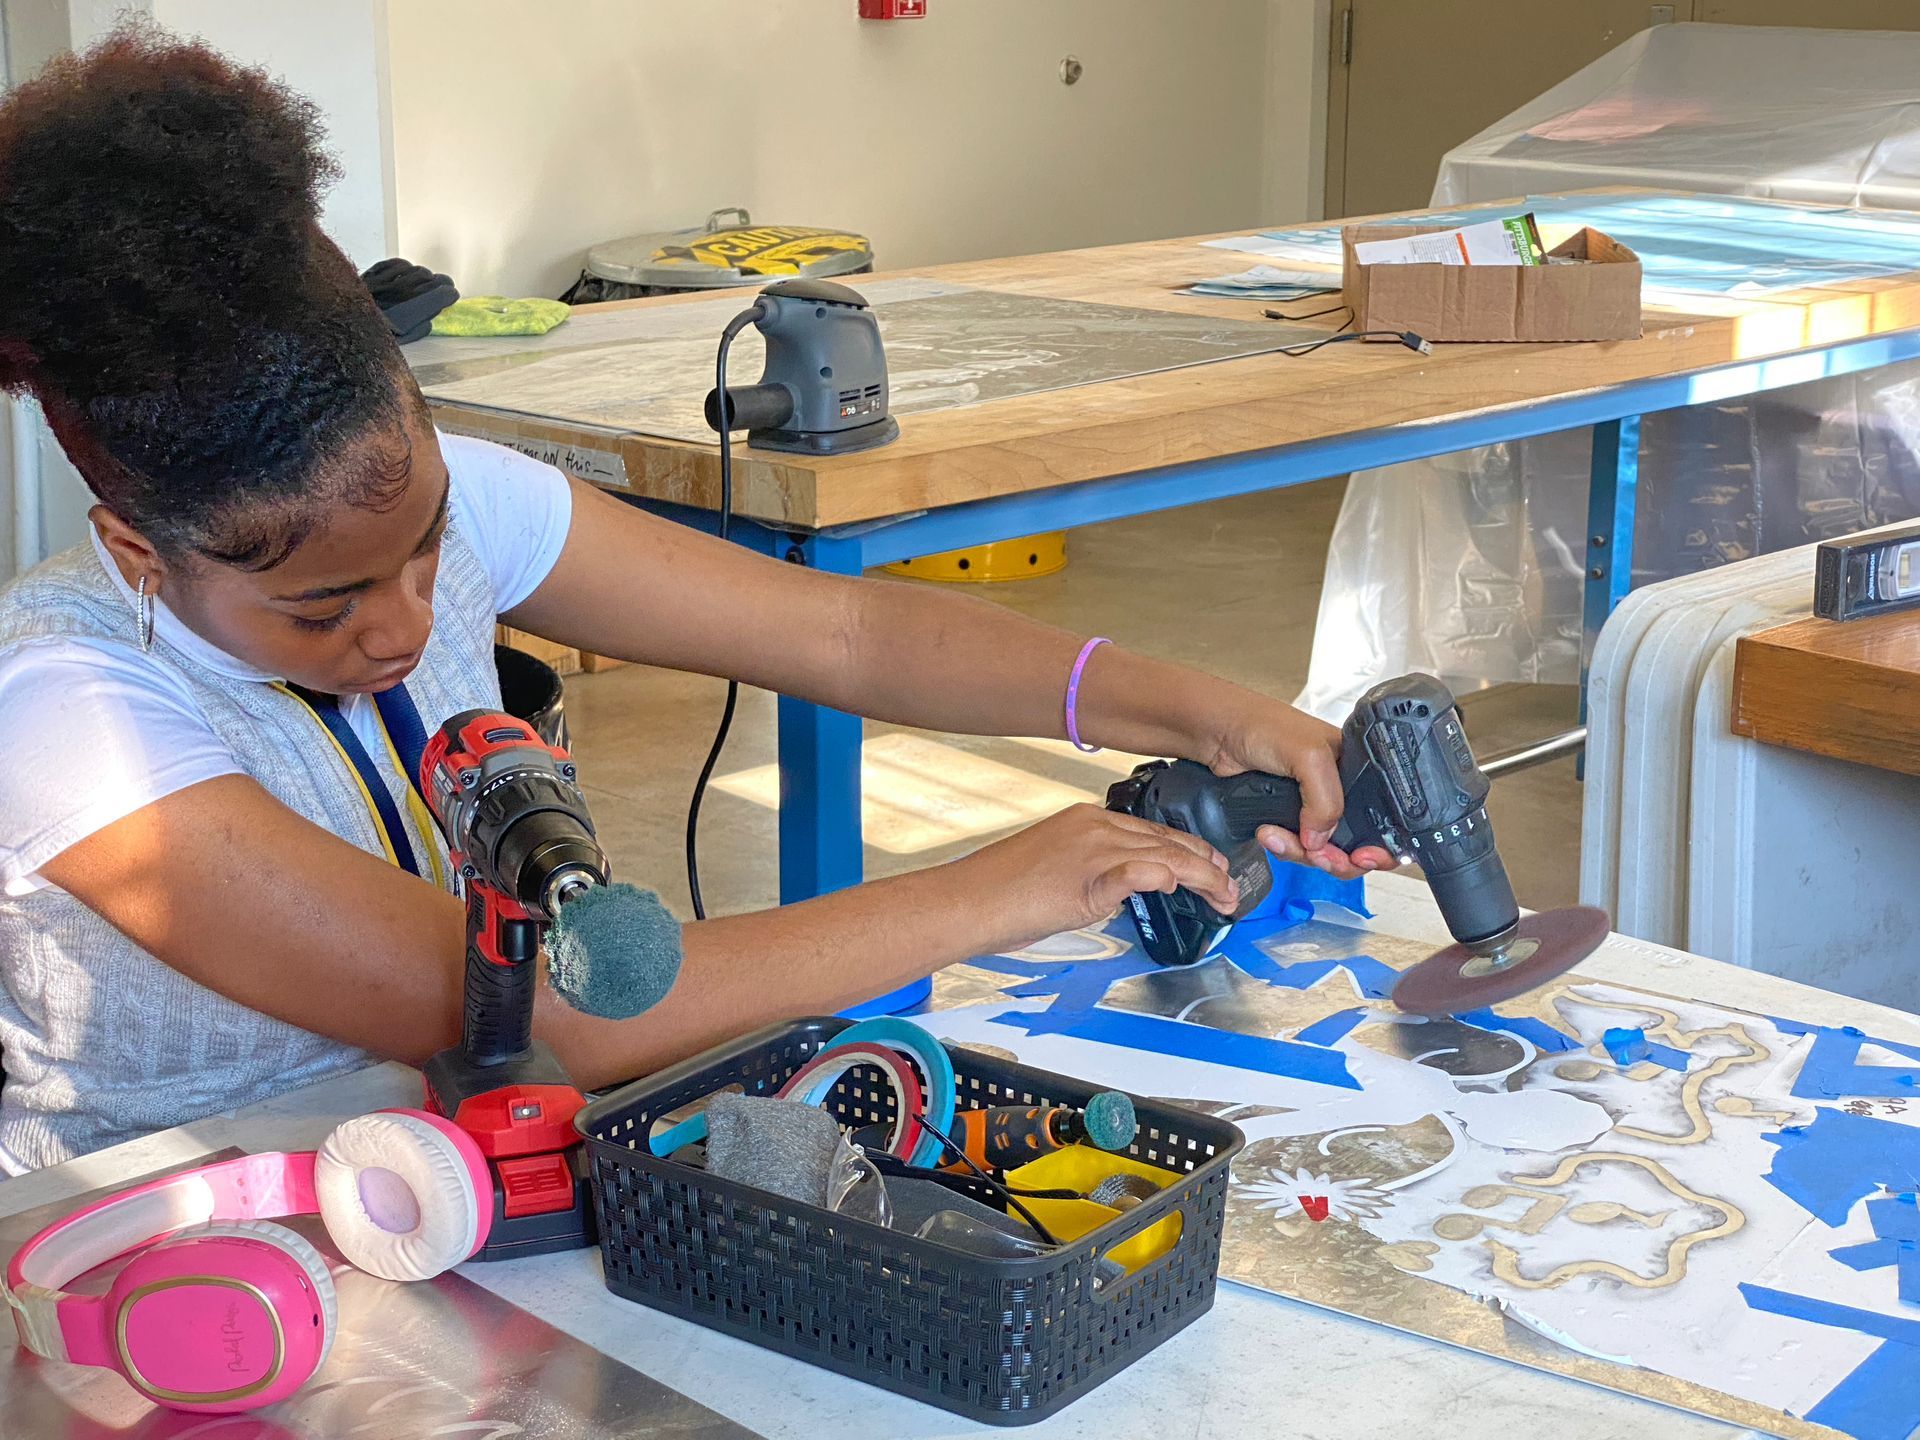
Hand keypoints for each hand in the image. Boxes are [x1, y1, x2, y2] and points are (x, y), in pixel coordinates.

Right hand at [958, 804, 1238, 950]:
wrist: (966, 902)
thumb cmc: (1000, 894)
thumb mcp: (1056, 873)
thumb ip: (1093, 875)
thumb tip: (1118, 891)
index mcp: (1085, 821)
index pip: (1151, 832)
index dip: (1188, 851)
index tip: (1208, 868)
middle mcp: (1093, 826)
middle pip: (1167, 841)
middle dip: (1206, 865)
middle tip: (1229, 886)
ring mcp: (1091, 849)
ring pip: (1164, 855)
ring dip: (1202, 878)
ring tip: (1223, 896)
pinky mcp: (1086, 877)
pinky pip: (1137, 871)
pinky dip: (1165, 877)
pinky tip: (1184, 886)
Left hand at [1204, 700, 1398, 880]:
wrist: (1217, 734)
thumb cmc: (1261, 725)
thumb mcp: (1309, 755)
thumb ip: (1327, 799)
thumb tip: (1323, 840)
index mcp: (1357, 770)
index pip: (1383, 818)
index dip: (1378, 846)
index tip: (1361, 857)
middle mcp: (1338, 790)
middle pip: (1355, 844)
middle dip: (1337, 857)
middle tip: (1319, 855)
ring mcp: (1311, 807)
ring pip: (1323, 851)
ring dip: (1302, 852)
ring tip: (1278, 835)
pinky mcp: (1286, 818)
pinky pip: (1296, 848)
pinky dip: (1284, 848)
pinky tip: (1268, 833)